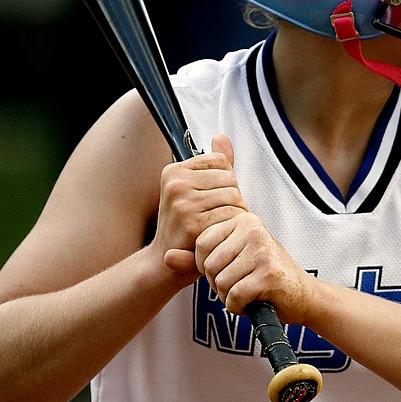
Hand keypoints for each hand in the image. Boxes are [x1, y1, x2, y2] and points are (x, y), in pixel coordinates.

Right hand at [154, 133, 247, 280]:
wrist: (164, 263)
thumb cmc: (183, 227)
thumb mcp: (194, 191)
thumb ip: (212, 164)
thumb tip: (221, 137)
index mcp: (174, 171)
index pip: (221, 161)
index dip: (226, 181)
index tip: (213, 198)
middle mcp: (176, 183)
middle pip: (230, 178)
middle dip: (233, 198)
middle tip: (218, 216)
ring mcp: (183, 202)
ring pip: (234, 196)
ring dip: (235, 213)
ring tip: (220, 224)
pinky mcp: (193, 222)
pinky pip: (230, 215)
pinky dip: (232, 226)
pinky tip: (220, 234)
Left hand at [157, 135, 314, 321]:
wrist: (302, 295)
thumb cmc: (262, 276)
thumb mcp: (229, 261)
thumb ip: (195, 260)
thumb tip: (165, 257)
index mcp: (242, 219)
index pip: (201, 243)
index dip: (206, 265)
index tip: (226, 270)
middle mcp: (253, 229)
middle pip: (209, 264)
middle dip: (218, 283)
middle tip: (238, 284)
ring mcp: (263, 250)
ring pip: (221, 281)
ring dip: (229, 296)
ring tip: (247, 292)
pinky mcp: (269, 274)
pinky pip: (235, 295)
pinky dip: (238, 307)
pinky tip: (252, 302)